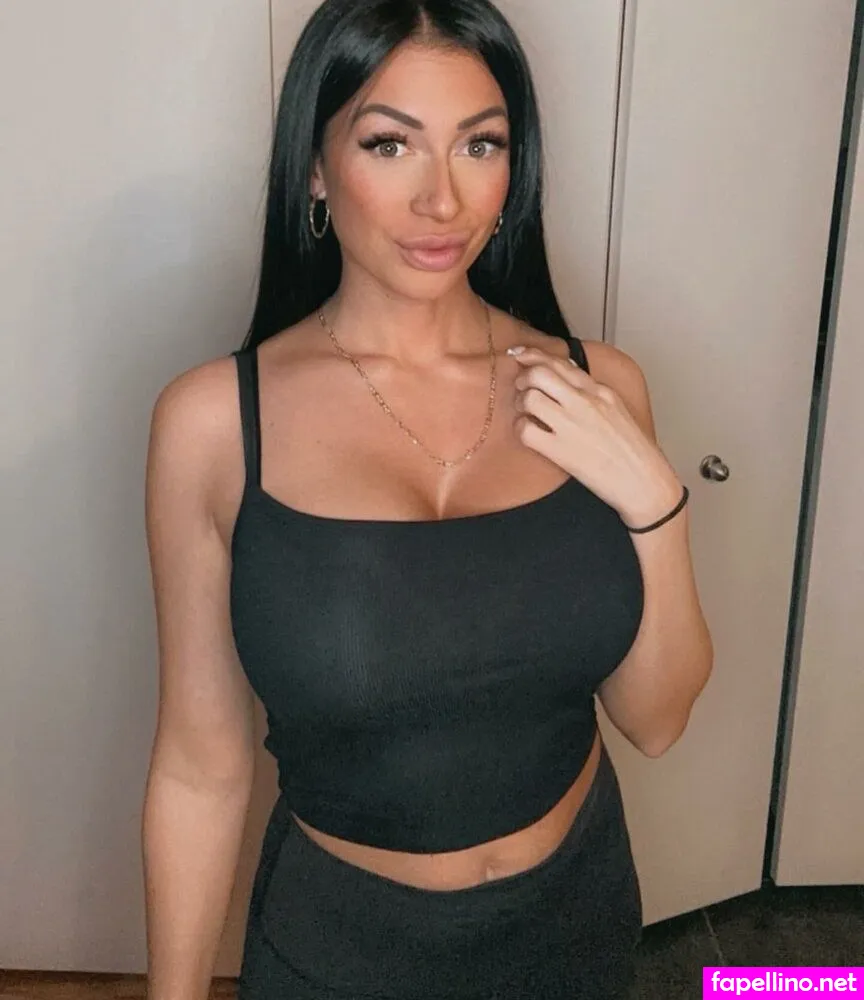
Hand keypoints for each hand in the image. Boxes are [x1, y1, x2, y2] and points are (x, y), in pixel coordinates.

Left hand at [509, 346, 682, 528]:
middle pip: (540, 373)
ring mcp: (572, 425)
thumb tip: (567, 377)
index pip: (561, 363)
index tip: (519, 354)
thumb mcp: (618, 410)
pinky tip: (530, 434)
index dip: (534, 356)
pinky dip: (521, 429)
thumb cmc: (633, 452)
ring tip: (526, 414)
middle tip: (521, 389)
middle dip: (523, 377)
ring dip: (520, 403)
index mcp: (600, 391)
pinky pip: (526, 430)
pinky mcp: (561, 450)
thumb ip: (593, 393)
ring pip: (530, 397)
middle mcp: (585, 402)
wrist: (644, 481)